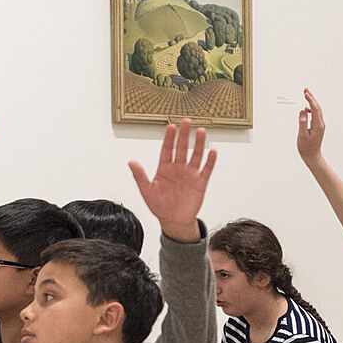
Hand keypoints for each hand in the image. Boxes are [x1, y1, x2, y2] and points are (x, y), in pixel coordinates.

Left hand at [129, 118, 214, 241]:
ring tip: (200, 131)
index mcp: (164, 168)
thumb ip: (140, 176)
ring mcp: (190, 174)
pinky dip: (210, 161)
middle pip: (182, 148)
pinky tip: (212, 152)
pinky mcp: (200, 182)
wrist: (174, 221)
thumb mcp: (146, 191)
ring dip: (199, 144)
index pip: (167, 149)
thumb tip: (131, 162)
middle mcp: (178, 168)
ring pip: (195, 155)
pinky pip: (206, 169)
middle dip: (184, 135)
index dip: (169, 138)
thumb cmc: (159, 206)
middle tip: (186, 121)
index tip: (170, 127)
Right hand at [295, 88, 326, 160]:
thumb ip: (302, 122)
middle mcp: (321, 123)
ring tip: (306, 95)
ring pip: (317, 109)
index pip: (315, 108)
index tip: (305, 93)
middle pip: (317, 107)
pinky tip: (306, 108)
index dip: (310, 99)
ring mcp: (320, 125)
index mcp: (317, 124)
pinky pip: (316, 114)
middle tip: (305, 89)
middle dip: (312, 97)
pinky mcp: (318, 127)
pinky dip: (311, 108)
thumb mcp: (302, 135)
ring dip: (312, 102)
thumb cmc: (306, 147)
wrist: (312, 156)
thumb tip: (303, 111)